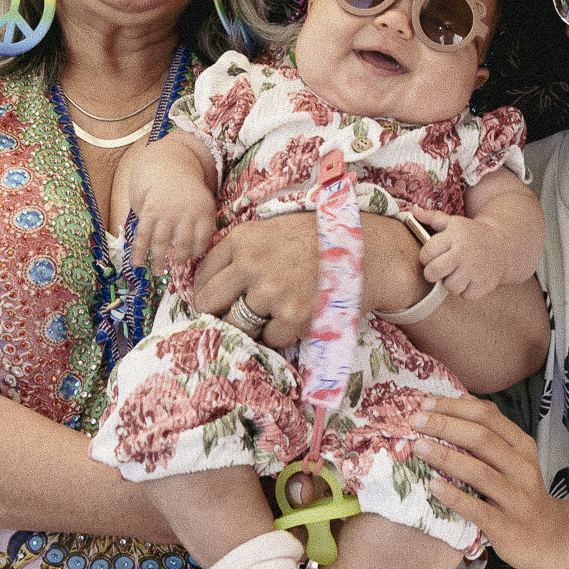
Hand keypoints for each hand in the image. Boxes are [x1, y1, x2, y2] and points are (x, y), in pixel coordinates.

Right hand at [125, 167, 217, 272]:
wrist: (168, 168)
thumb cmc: (188, 193)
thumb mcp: (205, 202)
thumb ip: (206, 225)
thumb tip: (202, 255)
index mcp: (203, 210)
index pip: (204, 238)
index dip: (199, 250)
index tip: (194, 257)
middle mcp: (185, 212)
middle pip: (184, 243)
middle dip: (181, 257)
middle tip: (178, 265)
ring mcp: (166, 212)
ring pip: (162, 242)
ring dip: (159, 260)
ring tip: (159, 272)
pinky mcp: (149, 212)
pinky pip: (144, 235)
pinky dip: (139, 250)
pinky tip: (137, 263)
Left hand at [193, 213, 319, 347]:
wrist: (366, 250)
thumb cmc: (318, 239)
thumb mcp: (272, 230)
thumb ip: (241, 250)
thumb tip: (209, 282)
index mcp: (242, 239)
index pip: (201, 276)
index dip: (208, 291)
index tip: (219, 299)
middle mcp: (251, 263)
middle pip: (209, 303)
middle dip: (220, 312)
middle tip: (238, 314)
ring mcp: (272, 291)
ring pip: (238, 325)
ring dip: (253, 325)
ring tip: (275, 312)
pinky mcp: (293, 315)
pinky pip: (269, 339)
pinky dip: (281, 333)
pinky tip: (297, 315)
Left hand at [408, 206, 517, 300]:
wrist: (503, 244)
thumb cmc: (471, 234)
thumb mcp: (454, 223)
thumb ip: (432, 218)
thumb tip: (414, 211)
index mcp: (454, 236)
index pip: (426, 253)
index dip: (426, 257)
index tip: (434, 256)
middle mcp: (464, 252)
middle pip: (433, 272)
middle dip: (433, 273)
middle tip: (441, 269)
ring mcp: (476, 269)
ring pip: (450, 287)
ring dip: (452, 283)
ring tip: (458, 273)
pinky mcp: (485, 283)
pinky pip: (466, 295)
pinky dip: (467, 291)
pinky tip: (471, 279)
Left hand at [410, 395, 566, 568]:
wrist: (549, 537)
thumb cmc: (520, 492)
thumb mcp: (514, 457)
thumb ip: (491, 429)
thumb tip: (461, 397)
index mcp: (521, 446)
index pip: (487, 416)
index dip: (454, 407)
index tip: (425, 405)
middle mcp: (522, 468)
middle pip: (481, 439)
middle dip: (445, 426)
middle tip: (415, 422)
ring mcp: (516, 498)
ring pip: (479, 472)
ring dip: (446, 457)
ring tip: (419, 447)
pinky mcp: (507, 527)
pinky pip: (478, 509)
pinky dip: (454, 496)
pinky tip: (433, 486)